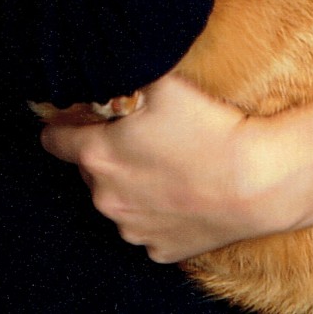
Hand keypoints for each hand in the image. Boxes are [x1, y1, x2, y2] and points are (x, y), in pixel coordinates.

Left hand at [40, 71, 271, 263]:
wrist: (258, 181)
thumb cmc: (207, 128)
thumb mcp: (161, 81)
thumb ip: (124, 72)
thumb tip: (105, 63)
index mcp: (96, 156)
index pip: (54, 138)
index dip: (65, 121)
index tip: (81, 114)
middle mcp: (105, 198)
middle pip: (89, 167)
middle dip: (104, 149)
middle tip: (137, 133)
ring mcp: (132, 229)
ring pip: (117, 198)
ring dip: (129, 181)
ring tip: (164, 161)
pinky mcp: (160, 250)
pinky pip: (146, 226)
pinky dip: (156, 210)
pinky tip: (179, 191)